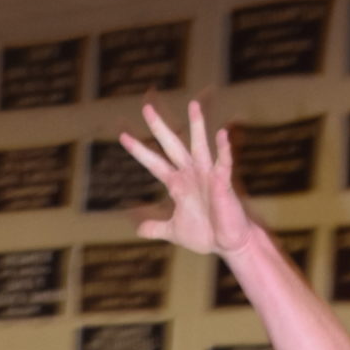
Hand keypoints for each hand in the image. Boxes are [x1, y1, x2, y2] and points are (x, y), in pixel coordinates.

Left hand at [121, 100, 252, 257]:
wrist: (226, 244)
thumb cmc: (205, 234)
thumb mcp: (174, 231)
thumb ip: (157, 227)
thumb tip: (140, 230)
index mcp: (177, 184)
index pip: (154, 163)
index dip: (139, 151)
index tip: (123, 136)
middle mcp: (191, 174)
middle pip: (172, 146)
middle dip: (159, 128)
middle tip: (146, 108)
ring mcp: (207, 176)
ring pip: (199, 146)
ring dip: (196, 126)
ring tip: (193, 104)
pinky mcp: (223, 183)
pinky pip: (224, 163)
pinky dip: (223, 150)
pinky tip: (222, 134)